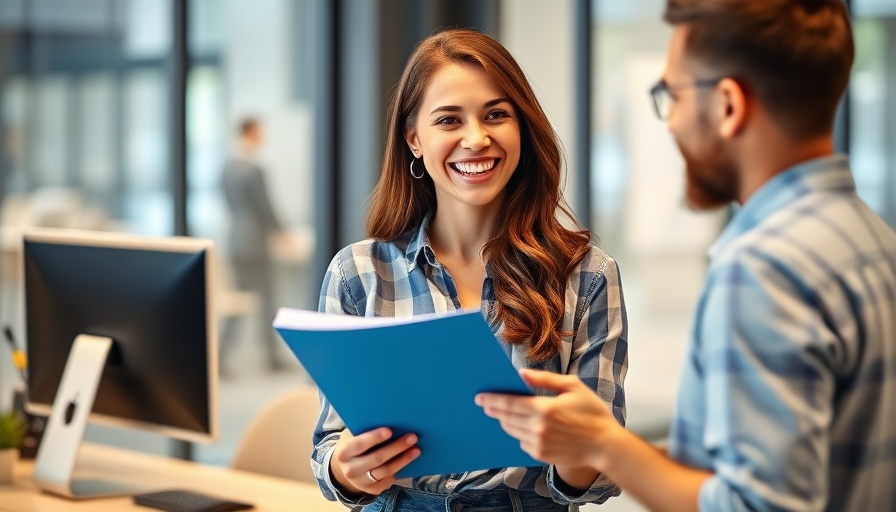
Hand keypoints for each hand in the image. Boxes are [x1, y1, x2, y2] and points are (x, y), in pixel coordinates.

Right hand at [330, 427, 420, 495]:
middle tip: (412, 437)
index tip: (390, 430)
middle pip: (377, 459)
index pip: (359, 444)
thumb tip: (388, 418)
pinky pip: (388, 481)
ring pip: (385, 471)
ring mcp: (360, 482)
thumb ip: (365, 429)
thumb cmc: (353, 444)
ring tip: (416, 450)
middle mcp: (350, 470)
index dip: (374, 437)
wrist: (345, 467)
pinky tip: (407, 461)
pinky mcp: (370, 490)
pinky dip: (399, 471)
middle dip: (396, 447)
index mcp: (344, 452)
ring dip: (403, 460)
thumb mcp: (352, 435)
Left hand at [475, 369, 620, 471]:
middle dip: (493, 410)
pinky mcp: (541, 455)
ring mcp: (538, 444)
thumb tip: (521, 373)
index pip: (509, 403)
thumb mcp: (572, 386)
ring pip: (512, 431)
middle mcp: (538, 428)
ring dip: (504, 421)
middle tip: (485, 404)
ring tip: (500, 414)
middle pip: (506, 417)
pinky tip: (521, 427)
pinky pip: (522, 442)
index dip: (492, 399)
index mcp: (544, 408)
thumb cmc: (592, 412)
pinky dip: (519, 434)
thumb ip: (544, 379)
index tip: (479, 397)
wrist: (605, 445)